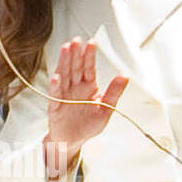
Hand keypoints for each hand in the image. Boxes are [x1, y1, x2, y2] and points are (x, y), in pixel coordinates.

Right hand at [45, 38, 127, 168]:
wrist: (72, 141)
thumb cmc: (88, 125)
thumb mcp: (106, 110)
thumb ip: (114, 93)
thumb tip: (125, 76)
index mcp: (88, 87)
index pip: (89, 68)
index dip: (90, 56)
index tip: (91, 43)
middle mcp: (75, 88)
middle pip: (75, 68)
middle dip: (76, 54)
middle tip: (77, 41)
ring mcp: (64, 95)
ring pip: (64, 76)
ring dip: (64, 62)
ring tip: (66, 49)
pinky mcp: (55, 106)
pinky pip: (55, 95)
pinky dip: (56, 86)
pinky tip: (57, 77)